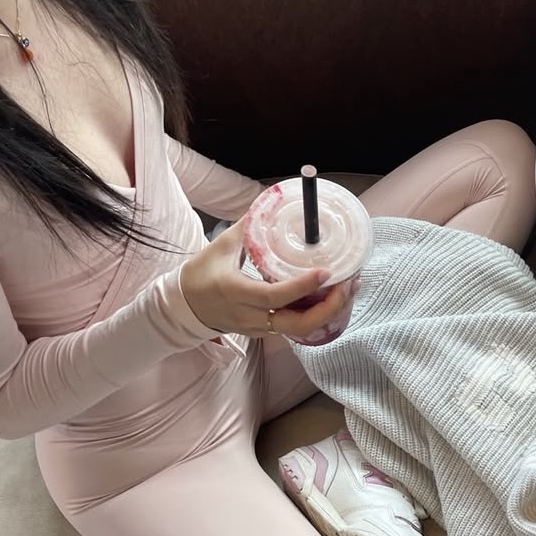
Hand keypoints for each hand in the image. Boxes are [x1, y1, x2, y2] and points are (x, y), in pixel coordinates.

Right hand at [179, 221, 351, 338]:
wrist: (188, 306)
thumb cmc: (202, 274)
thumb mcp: (220, 247)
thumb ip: (248, 228)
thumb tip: (269, 203)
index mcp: (236, 293)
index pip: (275, 297)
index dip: (302, 287)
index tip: (326, 272)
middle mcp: (249, 316)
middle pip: (297, 325)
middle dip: (328, 309)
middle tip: (348, 286)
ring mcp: (259, 328)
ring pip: (300, 330)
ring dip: (327, 313)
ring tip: (347, 290)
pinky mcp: (265, 332)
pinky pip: (295, 328)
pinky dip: (316, 315)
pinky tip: (331, 298)